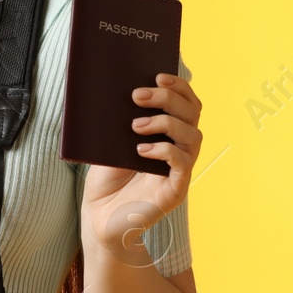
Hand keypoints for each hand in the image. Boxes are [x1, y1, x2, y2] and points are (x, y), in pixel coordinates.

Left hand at [81, 71, 201, 261]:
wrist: (99, 216)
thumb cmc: (106, 179)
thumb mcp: (111, 142)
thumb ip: (122, 120)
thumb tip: (121, 88)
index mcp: (169, 134)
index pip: (187, 103)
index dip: (179, 87)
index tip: (158, 76)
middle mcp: (180, 149)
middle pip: (192, 114)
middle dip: (167, 99)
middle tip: (137, 96)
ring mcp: (180, 170)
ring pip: (192, 136)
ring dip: (165, 123)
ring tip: (135, 127)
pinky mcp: (175, 190)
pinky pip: (182, 164)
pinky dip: (164, 151)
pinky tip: (141, 150)